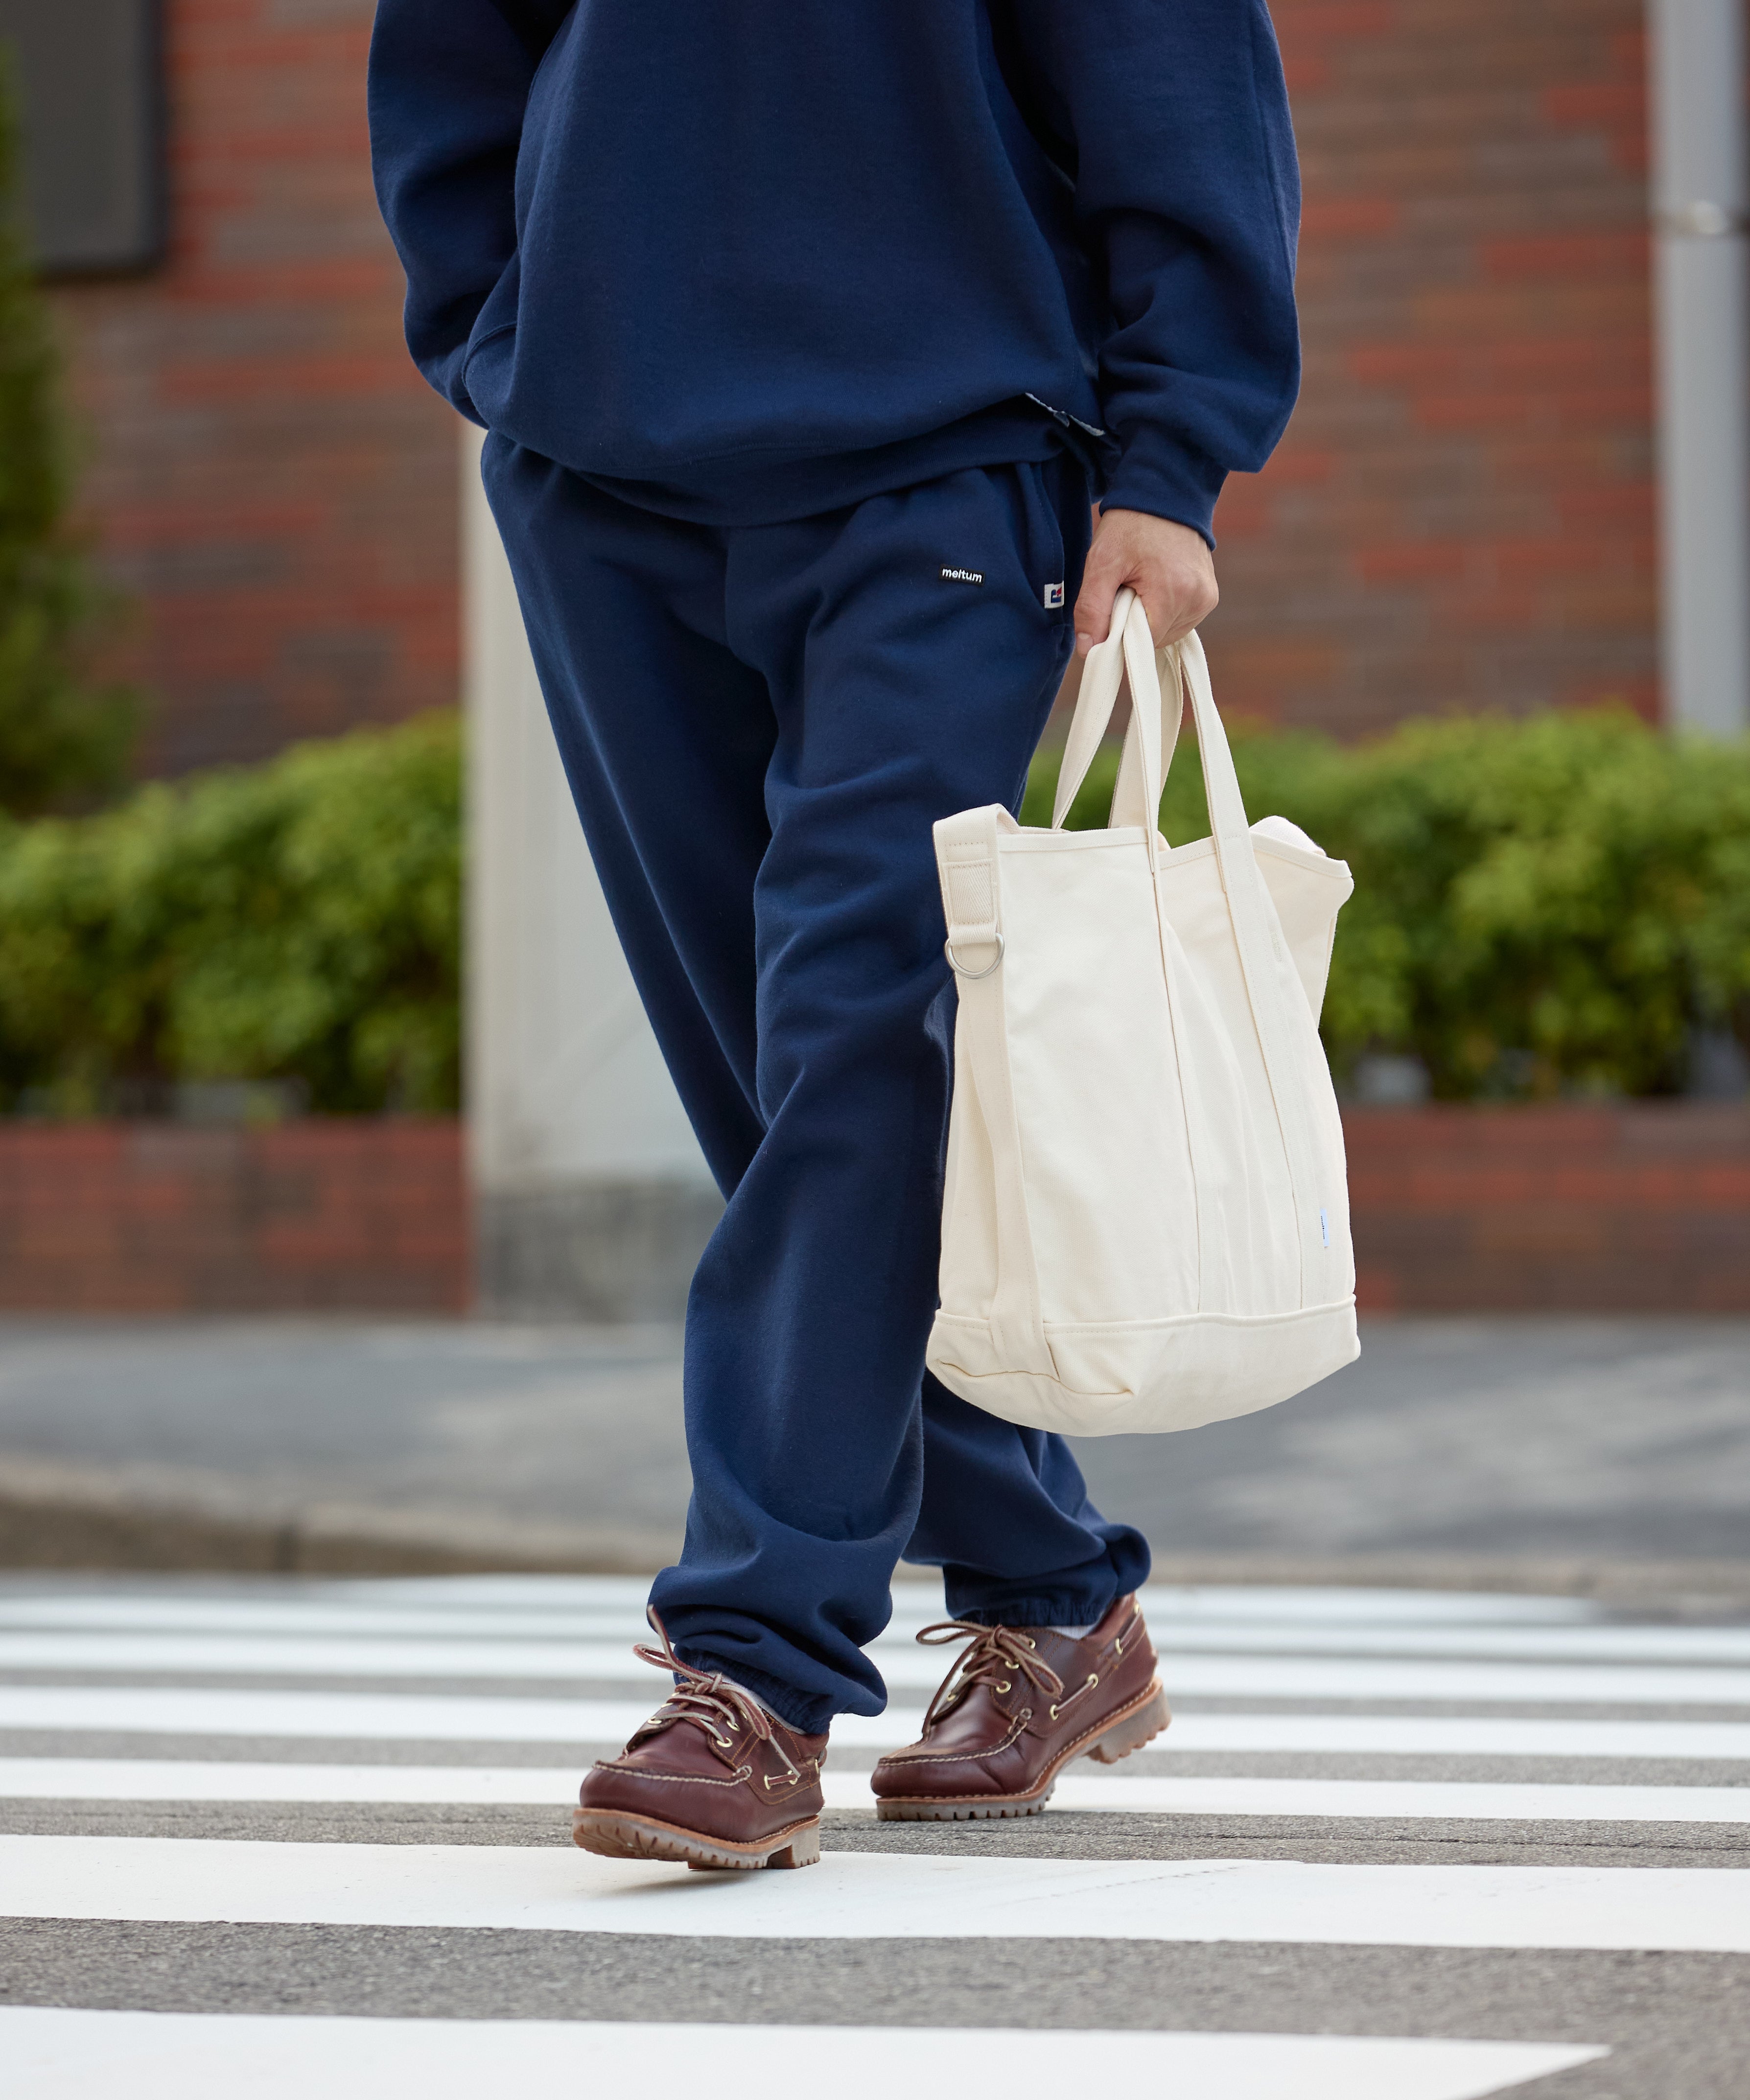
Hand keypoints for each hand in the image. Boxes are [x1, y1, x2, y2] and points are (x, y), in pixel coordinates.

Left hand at [1074, 507, 1217, 654]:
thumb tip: (1089, 651)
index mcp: (1173, 594)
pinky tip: (1157, 584)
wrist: (1165, 493)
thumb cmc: (1131, 524)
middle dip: (1135, 624)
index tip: (1110, 610)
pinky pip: (1180, 619)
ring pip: (1168, 632)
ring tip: (1142, 583)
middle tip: (1125, 589)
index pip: (1142, 645)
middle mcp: (1198, 600)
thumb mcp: (1101, 563)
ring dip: (1150, 618)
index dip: (1120, 635)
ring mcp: (1207, 598)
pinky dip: (1164, 610)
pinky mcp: (1209, 595)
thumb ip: (1092, 609)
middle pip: (1155, 640)